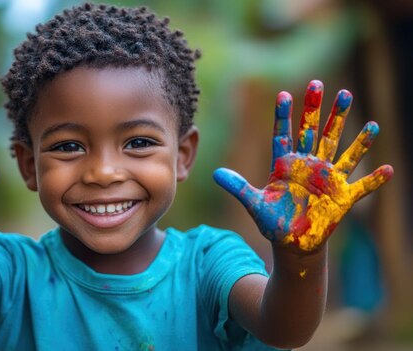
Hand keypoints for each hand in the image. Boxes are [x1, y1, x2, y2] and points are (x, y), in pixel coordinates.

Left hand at [213, 81, 392, 251]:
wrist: (293, 243)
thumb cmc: (273, 222)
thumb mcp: (254, 204)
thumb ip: (238, 187)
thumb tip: (213, 173)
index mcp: (285, 165)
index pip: (283, 135)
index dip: (283, 116)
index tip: (283, 93)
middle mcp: (308, 166)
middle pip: (314, 133)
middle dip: (318, 110)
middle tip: (319, 84)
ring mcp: (328, 180)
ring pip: (341, 151)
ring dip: (352, 134)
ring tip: (364, 115)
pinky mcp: (342, 198)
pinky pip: (362, 187)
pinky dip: (375, 180)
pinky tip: (389, 169)